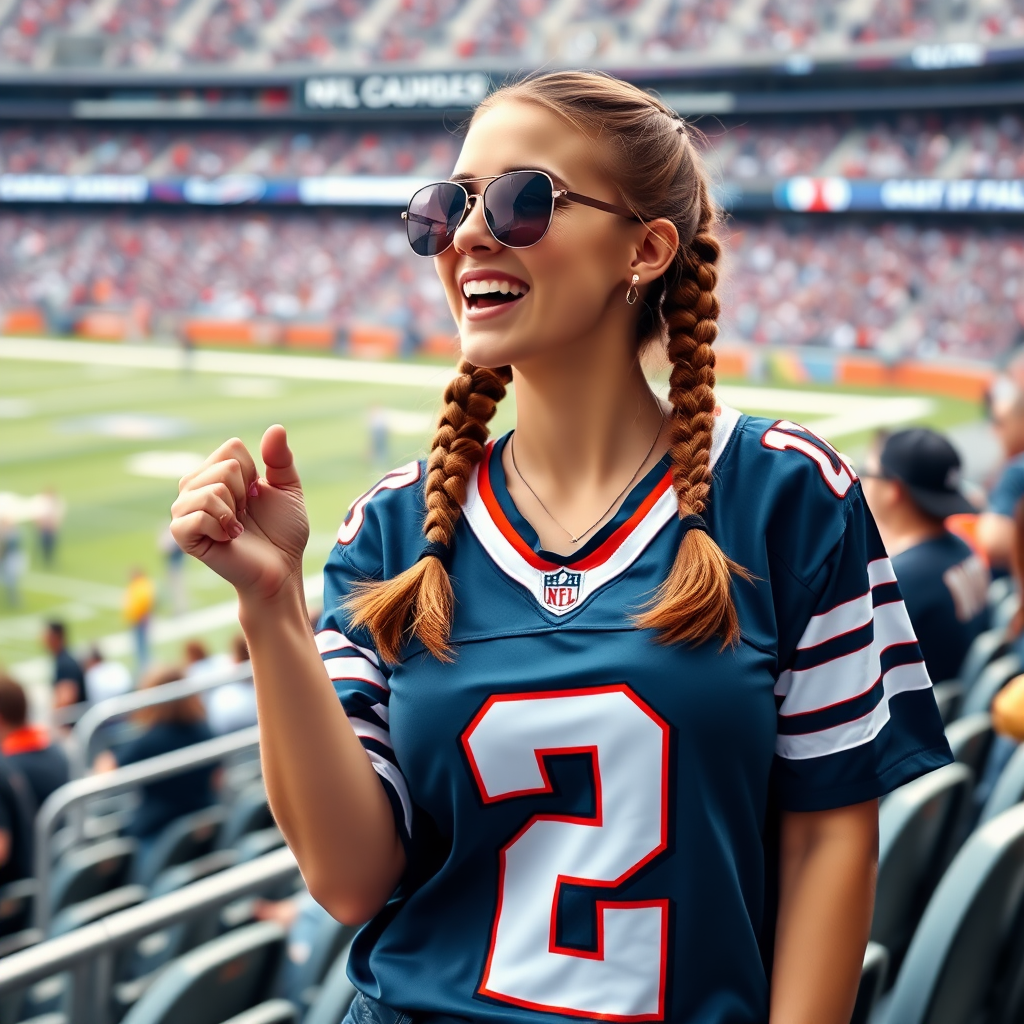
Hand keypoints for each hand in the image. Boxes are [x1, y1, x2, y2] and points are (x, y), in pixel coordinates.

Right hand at [170, 425, 309, 601]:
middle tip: (246, 514)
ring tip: (237, 526)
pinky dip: (220, 526)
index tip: (257, 497)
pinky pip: (196, 515)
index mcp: (216, 473)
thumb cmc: (283, 532)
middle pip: (225, 466)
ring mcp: (185, 510)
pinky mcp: (183, 535)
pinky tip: (228, 537)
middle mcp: (195, 487)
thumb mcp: (288, 489)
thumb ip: (280, 459)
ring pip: (211, 489)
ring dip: (234, 510)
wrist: (281, 569)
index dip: (254, 472)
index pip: (233, 448)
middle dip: (246, 492)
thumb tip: (276, 427)